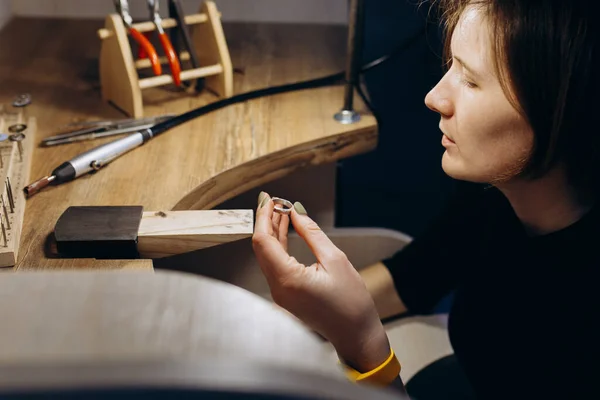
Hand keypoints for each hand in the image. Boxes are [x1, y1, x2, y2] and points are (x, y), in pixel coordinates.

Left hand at [252, 192, 390, 371]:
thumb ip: (311, 233)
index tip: (269, 198)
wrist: (356, 334)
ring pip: (267, 255)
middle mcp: (277, 288)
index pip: (262, 241)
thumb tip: (296, 212)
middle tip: (276, 200)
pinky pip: (275, 265)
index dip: (263, 216)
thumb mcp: (335, 259)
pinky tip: (285, 230)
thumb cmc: (351, 302)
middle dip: (267, 220)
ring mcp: (279, 293)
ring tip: (282, 210)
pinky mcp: (285, 294)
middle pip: (262, 247)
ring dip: (273, 232)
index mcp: (287, 279)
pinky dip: (278, 246)